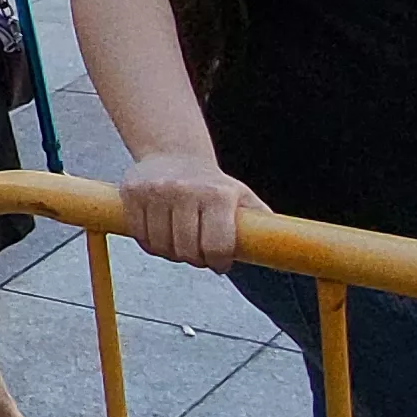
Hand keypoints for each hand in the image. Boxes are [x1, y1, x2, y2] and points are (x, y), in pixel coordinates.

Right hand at [121, 150, 261, 267]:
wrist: (173, 152)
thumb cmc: (210, 182)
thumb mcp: (240, 195)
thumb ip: (259, 219)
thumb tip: (284, 244)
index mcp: (217, 194)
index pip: (216, 246)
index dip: (218, 263)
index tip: (219, 264)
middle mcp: (185, 190)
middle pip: (187, 251)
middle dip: (195, 260)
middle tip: (199, 255)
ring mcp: (156, 191)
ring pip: (161, 246)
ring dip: (171, 253)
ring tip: (180, 244)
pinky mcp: (133, 193)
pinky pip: (140, 236)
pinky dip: (150, 244)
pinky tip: (161, 236)